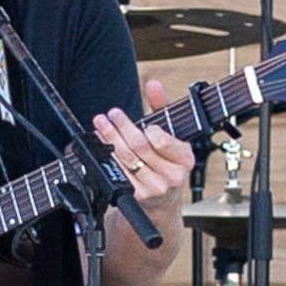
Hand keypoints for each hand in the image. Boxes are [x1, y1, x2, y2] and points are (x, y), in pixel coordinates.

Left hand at [95, 76, 194, 218]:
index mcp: (185, 159)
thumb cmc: (166, 162)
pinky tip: (101, 145)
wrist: (162, 201)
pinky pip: (118, 172)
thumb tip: (153, 84)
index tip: (142, 122)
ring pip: (126, 159)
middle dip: (122, 128)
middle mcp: (172, 176)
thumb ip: (162, 107)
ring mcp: (154, 188)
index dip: (149, 131)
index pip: (163, 141)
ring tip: (101, 124)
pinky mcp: (137, 196)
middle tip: (112, 114)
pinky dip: (107, 156)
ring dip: (110, 139)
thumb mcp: (171, 134)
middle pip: (140, 147)